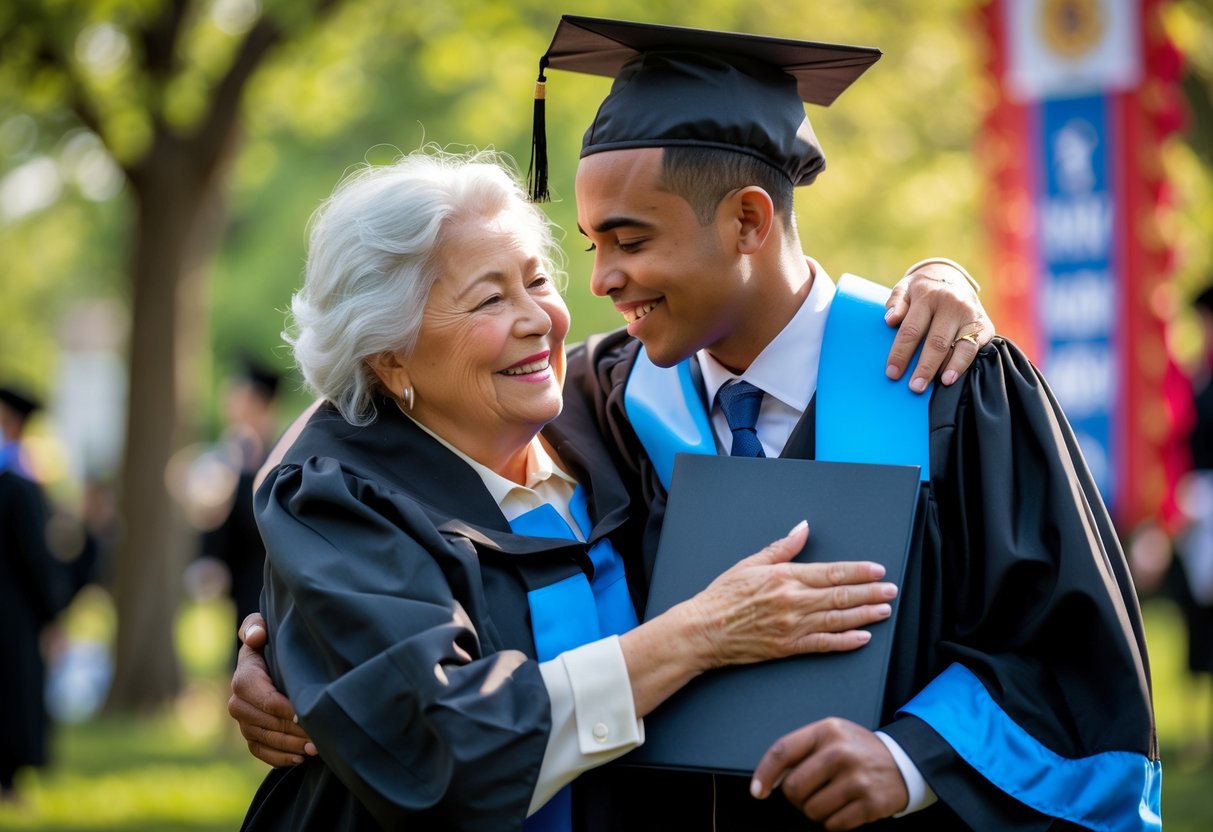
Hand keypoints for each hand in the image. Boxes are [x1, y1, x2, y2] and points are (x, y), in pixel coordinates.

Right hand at [228, 612, 316, 766]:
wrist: (274, 661)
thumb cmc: (273, 641)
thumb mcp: (264, 627)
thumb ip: (256, 626)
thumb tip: (256, 636)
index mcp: (244, 676)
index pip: (262, 698)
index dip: (284, 709)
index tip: (306, 714)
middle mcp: (238, 702)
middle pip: (266, 723)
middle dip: (293, 731)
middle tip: (320, 737)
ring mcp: (243, 722)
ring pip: (265, 739)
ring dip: (290, 746)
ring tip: (317, 748)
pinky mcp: (250, 736)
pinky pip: (261, 752)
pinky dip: (280, 758)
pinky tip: (301, 758)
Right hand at [685, 522, 897, 668]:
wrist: (704, 630)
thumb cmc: (722, 596)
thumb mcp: (750, 563)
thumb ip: (782, 547)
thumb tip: (803, 529)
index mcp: (785, 577)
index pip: (831, 572)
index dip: (858, 571)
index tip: (876, 570)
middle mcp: (793, 601)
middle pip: (840, 596)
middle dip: (870, 592)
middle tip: (891, 590)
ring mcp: (793, 626)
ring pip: (837, 619)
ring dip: (865, 615)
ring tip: (884, 611)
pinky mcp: (789, 647)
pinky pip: (824, 644)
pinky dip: (846, 641)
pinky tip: (862, 638)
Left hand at [751, 718, 907, 830]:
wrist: (903, 763)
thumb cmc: (858, 750)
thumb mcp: (832, 735)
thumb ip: (801, 750)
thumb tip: (769, 778)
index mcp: (827, 730)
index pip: (782, 751)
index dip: (764, 774)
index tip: (757, 791)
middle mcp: (841, 752)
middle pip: (794, 788)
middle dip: (796, 797)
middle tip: (809, 793)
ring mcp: (856, 779)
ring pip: (812, 809)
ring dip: (816, 810)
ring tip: (832, 797)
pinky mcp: (870, 804)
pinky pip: (833, 824)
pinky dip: (834, 821)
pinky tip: (846, 806)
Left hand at [884, 261, 992, 392]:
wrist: (953, 277)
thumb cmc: (922, 290)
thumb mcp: (905, 289)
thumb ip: (895, 302)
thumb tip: (890, 320)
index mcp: (927, 295)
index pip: (911, 330)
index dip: (900, 353)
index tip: (892, 373)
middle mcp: (951, 304)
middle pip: (936, 342)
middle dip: (924, 367)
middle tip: (915, 387)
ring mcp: (970, 314)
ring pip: (959, 346)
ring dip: (948, 368)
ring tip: (939, 385)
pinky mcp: (985, 325)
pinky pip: (973, 349)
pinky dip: (963, 364)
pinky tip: (951, 377)